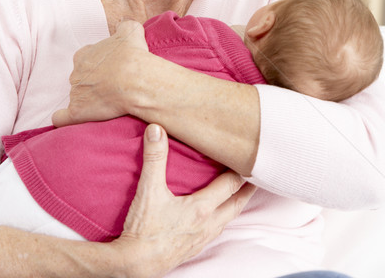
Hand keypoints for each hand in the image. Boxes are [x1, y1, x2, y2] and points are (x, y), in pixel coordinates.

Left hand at [52, 20, 148, 126]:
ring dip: (86, 100)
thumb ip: (124, 24)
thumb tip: (124, 21)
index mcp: (84, 55)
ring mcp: (75, 93)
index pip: (85, 58)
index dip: (98, 64)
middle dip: (92, 81)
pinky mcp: (77, 111)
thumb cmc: (132, 55)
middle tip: (111, 86)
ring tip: (105, 105)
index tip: (110, 69)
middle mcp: (76, 73)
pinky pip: (62, 118)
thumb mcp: (131, 31)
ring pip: (76, 96)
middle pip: (81, 78)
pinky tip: (70, 120)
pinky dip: (64, 119)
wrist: (135, 79)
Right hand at [115, 124, 255, 277]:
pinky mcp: (193, 248)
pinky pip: (215, 231)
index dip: (242, 172)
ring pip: (227, 219)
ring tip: (239, 195)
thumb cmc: (143, 229)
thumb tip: (156, 129)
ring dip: (235, 205)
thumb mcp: (148, 189)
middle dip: (247, 190)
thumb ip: (154, 158)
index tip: (252, 159)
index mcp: (202, 208)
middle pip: (236, 204)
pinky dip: (222, 219)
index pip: (230, 185)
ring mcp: (202, 238)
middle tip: (259, 178)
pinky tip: (216, 218)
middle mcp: (207, 224)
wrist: (135, 265)